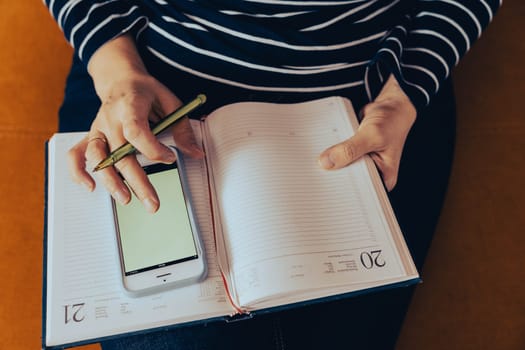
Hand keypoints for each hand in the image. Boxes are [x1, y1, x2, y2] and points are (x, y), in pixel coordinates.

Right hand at [67, 35, 202, 212]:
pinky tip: (91, 187)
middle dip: (137, 181)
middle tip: (152, 203)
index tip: (170, 158)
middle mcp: (110, 118)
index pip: (136, 130)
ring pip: (98, 158)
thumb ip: (182, 129)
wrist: (120, 80)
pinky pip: (75, 155)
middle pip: (120, 153)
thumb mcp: (171, 103)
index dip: (153, 148)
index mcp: (130, 105)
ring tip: (126, 200)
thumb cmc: (146, 93)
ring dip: (111, 181)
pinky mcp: (91, 137)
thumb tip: (196, 154)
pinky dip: (78, 172)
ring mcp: (98, 128)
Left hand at [318, 74, 416, 190]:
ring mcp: (361, 163)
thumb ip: (351, 149)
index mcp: (383, 177)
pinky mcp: (352, 153)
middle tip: (320, 170)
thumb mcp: (373, 135)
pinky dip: (332, 151)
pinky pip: (338, 156)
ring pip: (341, 168)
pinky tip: (326, 148)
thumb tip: (328, 161)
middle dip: (335, 174)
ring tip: (323, 157)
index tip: (326, 184)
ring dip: (331, 161)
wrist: (390, 107)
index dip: (343, 188)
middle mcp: (372, 172)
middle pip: (348, 180)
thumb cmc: (392, 122)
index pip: (360, 190)